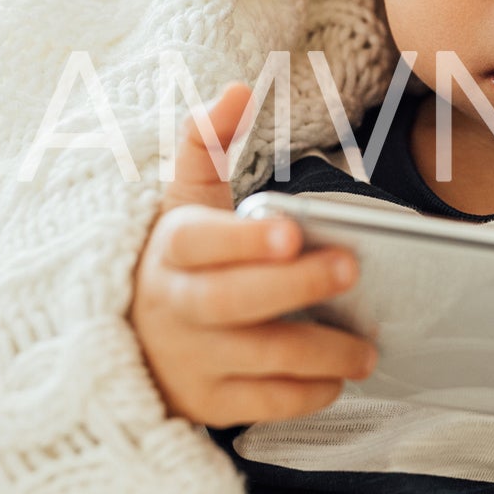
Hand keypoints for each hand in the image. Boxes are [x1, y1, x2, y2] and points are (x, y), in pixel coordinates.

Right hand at [129, 82, 376, 425]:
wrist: (125, 343)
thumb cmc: (175, 262)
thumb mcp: (181, 203)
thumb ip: (206, 143)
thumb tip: (236, 89)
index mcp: (171, 252)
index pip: (199, 242)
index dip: (241, 239)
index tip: (290, 230)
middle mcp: (175, 307)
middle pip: (231, 301)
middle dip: (294, 287)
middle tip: (351, 269)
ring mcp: (190, 360)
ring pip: (256, 359)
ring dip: (319, 353)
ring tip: (368, 347)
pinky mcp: (207, 403)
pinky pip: (262, 404)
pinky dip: (305, 394)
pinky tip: (339, 378)